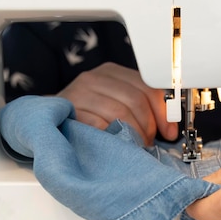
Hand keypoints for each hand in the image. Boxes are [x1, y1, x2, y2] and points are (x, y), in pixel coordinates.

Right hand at [57, 62, 177, 144]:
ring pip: (120, 112)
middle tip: (147, 143)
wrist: (49, 120)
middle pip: (136, 100)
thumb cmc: (87, 115)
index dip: (163, 113)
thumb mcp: (116, 103)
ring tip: (133, 146)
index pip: (148, 87)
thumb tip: (170, 128)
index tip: (169, 132)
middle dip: (148, 126)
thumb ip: (141, 108)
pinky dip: (112, 137)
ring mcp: (81, 92)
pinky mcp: (71, 109)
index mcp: (113, 72)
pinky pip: (99, 124)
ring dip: (132, 135)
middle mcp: (96, 78)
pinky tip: (115, 144)